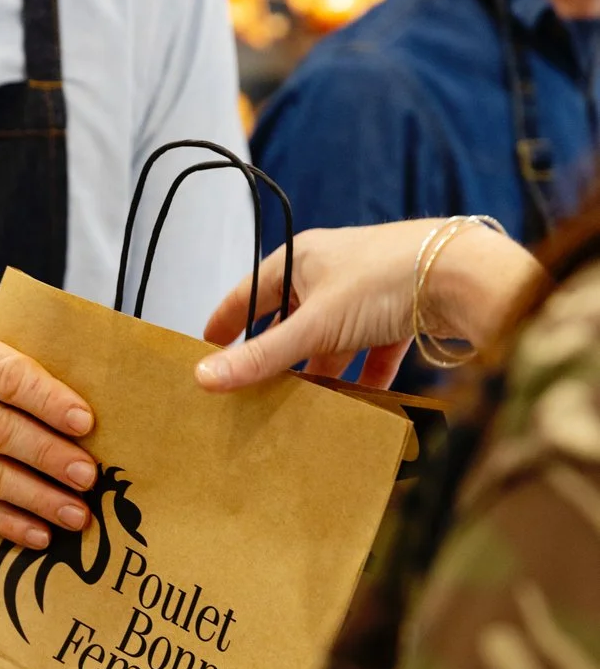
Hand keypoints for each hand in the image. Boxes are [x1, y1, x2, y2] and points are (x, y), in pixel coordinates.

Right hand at [0, 312, 96, 548]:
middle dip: (48, 456)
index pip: (4, 375)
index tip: (84, 423)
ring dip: (35, 497)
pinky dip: (6, 521)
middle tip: (86, 475)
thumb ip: (5, 364)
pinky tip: (38, 532)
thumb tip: (76, 411)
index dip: (47, 401)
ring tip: (74, 512)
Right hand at [195, 220, 535, 393]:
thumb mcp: (314, 325)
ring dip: (319, 375)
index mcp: (304, 258)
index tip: (206, 346)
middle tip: (252, 391)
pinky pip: (370, 352)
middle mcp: (334, 272)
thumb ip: (262, 356)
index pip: (251, 291)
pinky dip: (362, 378)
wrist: (464, 276)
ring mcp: (368, 294)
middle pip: (291, 321)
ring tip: (301, 410)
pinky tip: (356, 406)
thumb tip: (203, 377)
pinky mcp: (399, 314)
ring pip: (331, 342)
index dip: (227, 319)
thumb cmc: (384, 281)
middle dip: (276, 357)